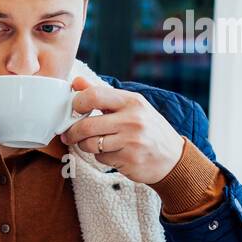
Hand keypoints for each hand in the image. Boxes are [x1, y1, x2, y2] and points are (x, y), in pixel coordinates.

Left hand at [60, 77, 184, 184]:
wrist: (173, 157)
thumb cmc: (147, 129)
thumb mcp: (131, 106)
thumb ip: (102, 94)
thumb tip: (76, 82)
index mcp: (132, 101)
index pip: (94, 95)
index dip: (77, 103)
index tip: (73, 110)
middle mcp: (133, 119)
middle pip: (86, 125)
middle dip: (72, 132)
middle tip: (69, 135)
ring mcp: (132, 141)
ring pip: (90, 144)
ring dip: (85, 146)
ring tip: (92, 144)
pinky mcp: (129, 159)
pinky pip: (101, 158)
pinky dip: (101, 157)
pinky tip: (113, 153)